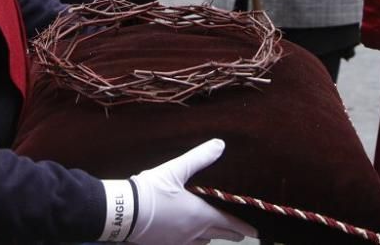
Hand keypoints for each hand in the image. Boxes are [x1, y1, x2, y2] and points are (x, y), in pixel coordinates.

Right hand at [128, 139, 256, 244]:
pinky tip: (188, 236)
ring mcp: (179, 241)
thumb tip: (220, 145)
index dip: (243, 227)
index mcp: (200, 215)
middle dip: (232, 233)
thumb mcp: (175, 170)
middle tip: (241, 233)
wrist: (124, 213)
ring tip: (214, 231)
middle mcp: (194, 231)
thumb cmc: (152, 191)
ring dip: (210, 235)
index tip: (254, 231)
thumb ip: (199, 158)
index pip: (229, 223)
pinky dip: (192, 240)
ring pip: (202, 241)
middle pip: (219, 235)